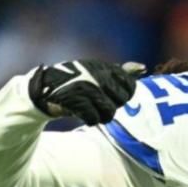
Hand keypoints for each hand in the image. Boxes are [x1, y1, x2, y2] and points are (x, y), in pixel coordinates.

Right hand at [28, 59, 144, 124]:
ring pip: (109, 112)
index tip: (110, 96)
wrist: (44, 88)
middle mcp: (96, 75)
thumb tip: (143, 68)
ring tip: (91, 109)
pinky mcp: (74, 99)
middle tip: (97, 103)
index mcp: (102, 67)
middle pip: (122, 100)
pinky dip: (89, 120)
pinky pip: (94, 118)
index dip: (123, 95)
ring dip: (101, 116)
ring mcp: (85, 86)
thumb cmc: (77, 82)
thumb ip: (121, 73)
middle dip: (112, 106)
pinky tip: (83, 115)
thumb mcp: (98, 73)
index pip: (130, 85)